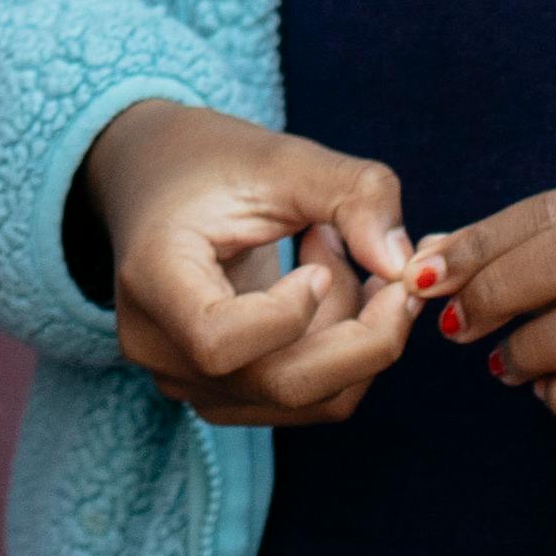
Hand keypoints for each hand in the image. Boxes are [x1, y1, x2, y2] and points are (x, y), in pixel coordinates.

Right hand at [69, 99, 422, 424]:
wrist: (154, 176)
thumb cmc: (209, 161)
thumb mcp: (280, 157)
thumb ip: (351, 194)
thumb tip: (404, 266)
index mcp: (151, 279)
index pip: (221, 342)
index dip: (291, 314)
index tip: (324, 247)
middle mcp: (156, 346)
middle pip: (283, 384)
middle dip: (364, 332)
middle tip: (393, 267)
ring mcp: (184, 380)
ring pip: (306, 398)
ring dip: (353, 334)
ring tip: (339, 252)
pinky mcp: (216, 393)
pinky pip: (302, 397)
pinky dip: (339, 348)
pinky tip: (327, 285)